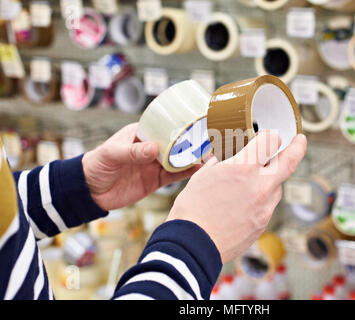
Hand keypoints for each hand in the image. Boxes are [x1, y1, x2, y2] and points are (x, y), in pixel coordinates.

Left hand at [82, 123, 200, 210]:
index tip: (195, 124)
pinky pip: (173, 176)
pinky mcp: (155, 181)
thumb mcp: (112, 155)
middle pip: (175, 144)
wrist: (89, 192)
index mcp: (140, 135)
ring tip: (209, 155)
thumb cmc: (96, 165)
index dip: (179, 126)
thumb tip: (154, 149)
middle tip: (209, 140)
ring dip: (192, 158)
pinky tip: (198, 170)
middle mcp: (150, 148)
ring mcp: (153, 165)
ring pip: (178, 160)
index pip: (163, 127)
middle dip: (191, 142)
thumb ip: (132, 153)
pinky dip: (186, 173)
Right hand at [167, 131, 306, 262]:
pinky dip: (262, 198)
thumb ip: (221, 162)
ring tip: (251, 182)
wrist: (193, 245)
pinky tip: (244, 202)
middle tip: (300, 141)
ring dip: (271, 178)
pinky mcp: (263, 223)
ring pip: (277, 185)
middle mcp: (260, 185)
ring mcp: (265, 207)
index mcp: (244, 168)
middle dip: (298, 147)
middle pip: (289, 161)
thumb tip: (226, 158)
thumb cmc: (192, 209)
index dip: (269, 135)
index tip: (267, 136)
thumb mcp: (203, 175)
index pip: (271, 141)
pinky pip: (269, 204)